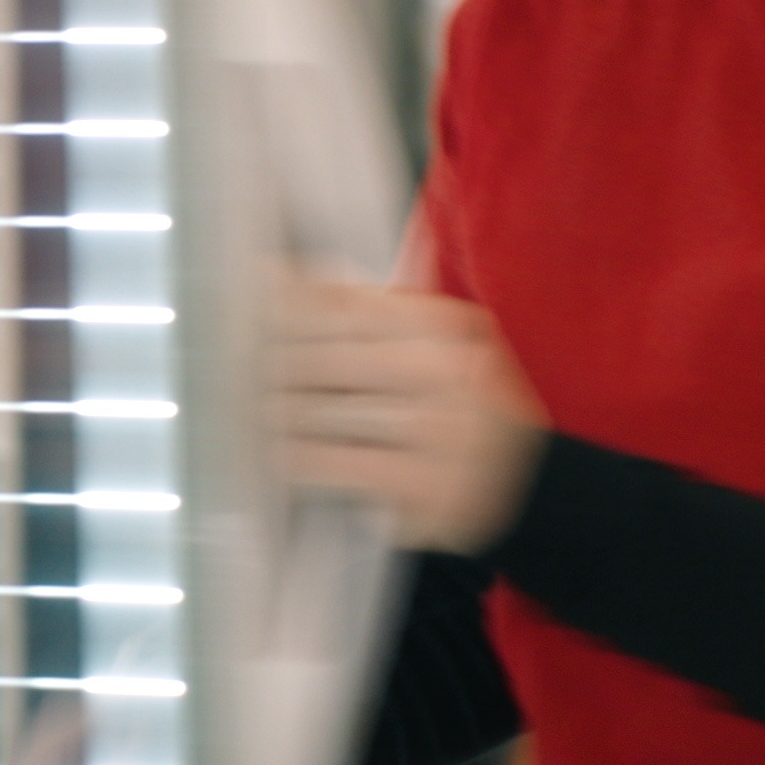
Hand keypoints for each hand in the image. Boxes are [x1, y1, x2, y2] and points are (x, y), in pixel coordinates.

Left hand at [270, 273, 549, 553]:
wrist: (523, 487)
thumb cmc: (458, 407)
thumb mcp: (438, 346)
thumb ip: (373, 313)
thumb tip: (289, 277)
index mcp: (449, 328)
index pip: (350, 307)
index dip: (291, 304)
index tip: (253, 302)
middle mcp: (448, 375)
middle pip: (333, 359)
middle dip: (279, 363)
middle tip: (241, 364)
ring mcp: (441, 433)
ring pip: (332, 414)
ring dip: (284, 413)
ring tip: (256, 409)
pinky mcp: (425, 487)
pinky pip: (343, 465)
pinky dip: (304, 459)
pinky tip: (279, 454)